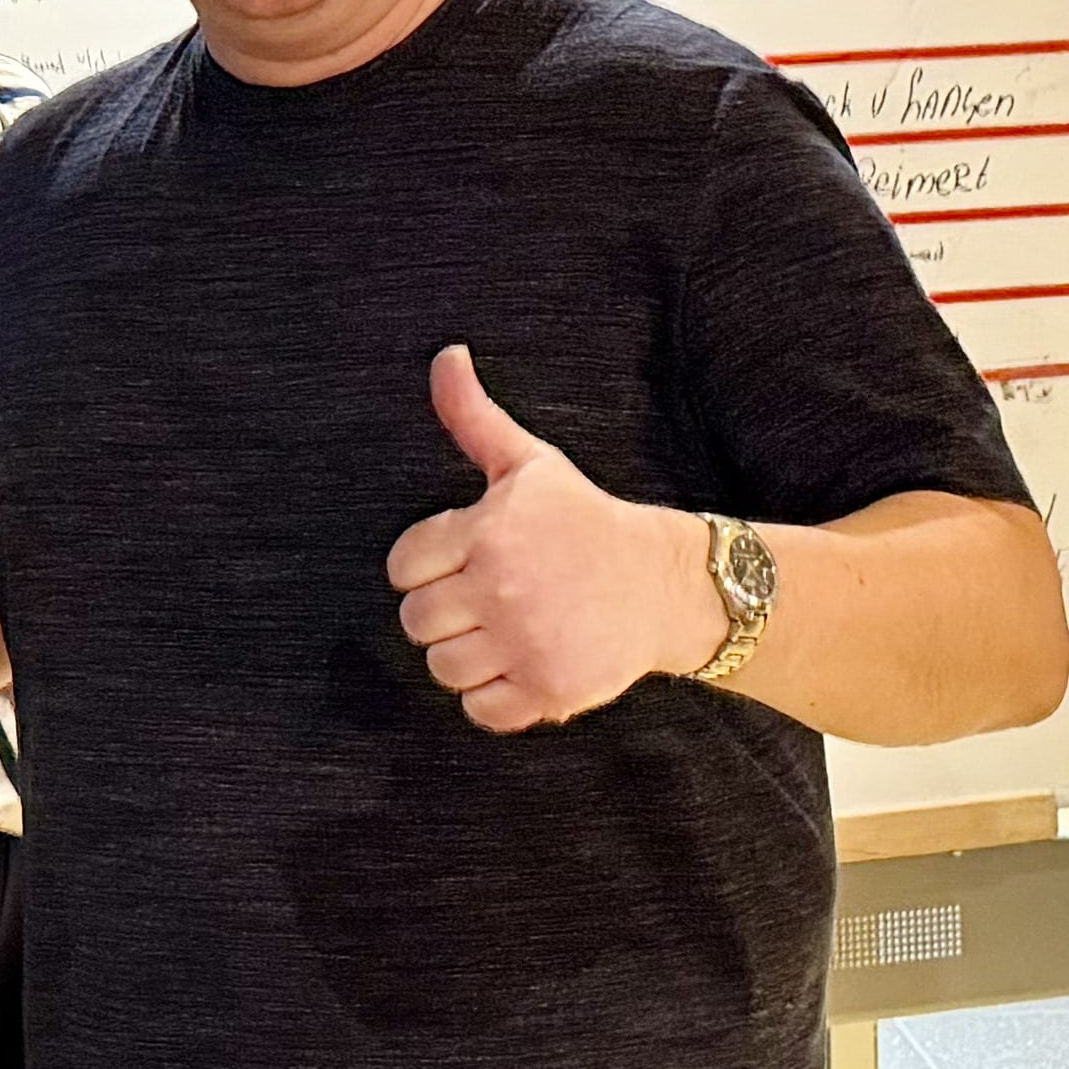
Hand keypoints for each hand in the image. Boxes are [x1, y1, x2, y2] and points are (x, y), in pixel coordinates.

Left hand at [384, 346, 728, 733]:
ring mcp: (527, 642)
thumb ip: (472, 416)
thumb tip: (445, 356)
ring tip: (506, 632)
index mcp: (488, 531)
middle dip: (445, 614)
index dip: (427, 567)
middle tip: (488, 600)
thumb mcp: (529, 463)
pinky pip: (480, 712)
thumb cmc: (583, 521)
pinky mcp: (550, 690)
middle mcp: (503, 587)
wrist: (665, 583)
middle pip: (416, 623)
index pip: (403, 567)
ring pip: (442, 669)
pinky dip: (494, 700)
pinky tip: (521, 666)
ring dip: (467, 657)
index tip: (465, 562)